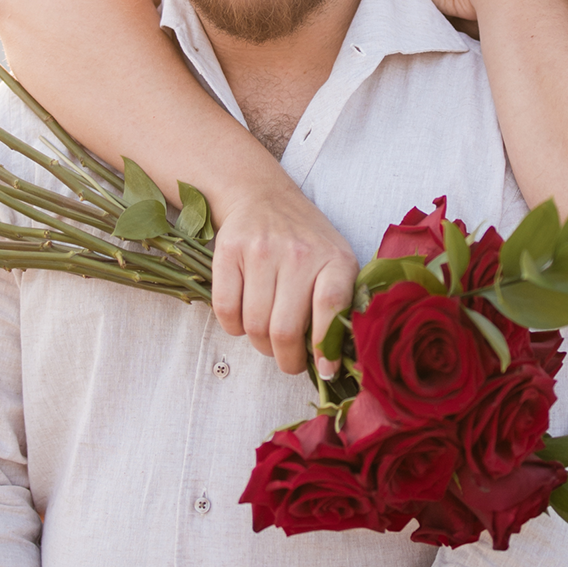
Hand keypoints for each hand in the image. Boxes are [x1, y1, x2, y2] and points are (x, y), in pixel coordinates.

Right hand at [211, 182, 357, 377]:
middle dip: (286, 359)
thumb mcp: (336, 261)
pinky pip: (226, 311)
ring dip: (260, 345)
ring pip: (254, 325)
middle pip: (284, 329)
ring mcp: (260, 251)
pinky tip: (245, 321)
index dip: (324, 346)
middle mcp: (298, 253)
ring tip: (268, 338)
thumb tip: (335, 361)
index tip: (324, 370)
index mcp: (334, 258)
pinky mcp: (228, 252)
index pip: (330, 306)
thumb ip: (341, 303)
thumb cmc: (306, 240)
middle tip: (288, 361)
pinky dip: (234, 329)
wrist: (263, 196)